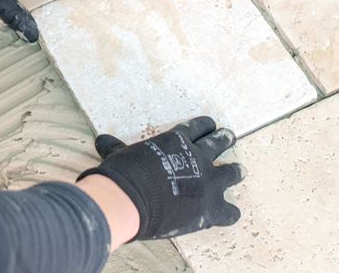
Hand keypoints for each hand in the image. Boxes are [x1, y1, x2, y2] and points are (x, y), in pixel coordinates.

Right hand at [77, 117, 242, 240]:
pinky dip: (230, 212)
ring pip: (232, 172)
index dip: (206, 125)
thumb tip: (100, 140)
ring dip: (235, 171)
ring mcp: (209, 182)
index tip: (210, 125)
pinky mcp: (212, 208)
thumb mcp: (120, 155)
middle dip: (225, 139)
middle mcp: (198, 157)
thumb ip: (116, 147)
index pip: (199, 127)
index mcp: (178, 140)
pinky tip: (230, 212)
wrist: (130, 200)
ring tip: (238, 170)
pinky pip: (230, 211)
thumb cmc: (123, 174)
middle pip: (220, 142)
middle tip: (229, 137)